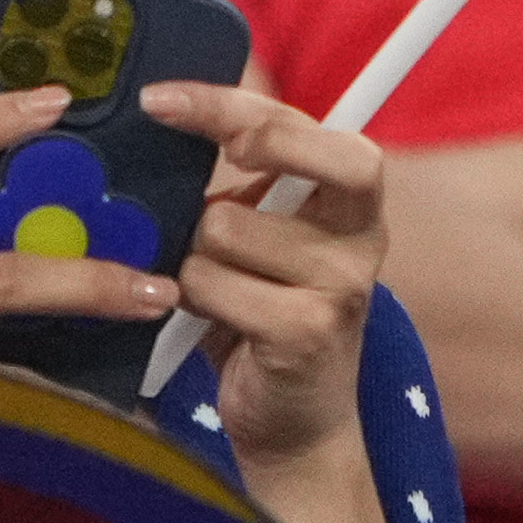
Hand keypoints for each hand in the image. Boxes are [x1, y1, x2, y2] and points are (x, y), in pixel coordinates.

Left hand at [141, 79, 385, 480]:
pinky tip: (207, 319)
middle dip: (243, 139)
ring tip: (211, 284)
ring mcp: (341, 285)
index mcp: (351, 199)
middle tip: (211, 162)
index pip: (300, 123)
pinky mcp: (307, 332)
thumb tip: (167, 116)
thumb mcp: (259, 235)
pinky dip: (191, 297)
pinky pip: (210, 283)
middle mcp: (362, 235)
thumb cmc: (262, 312)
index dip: (229, 102)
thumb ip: (241, 181)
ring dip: (195, 253)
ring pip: (225, 225)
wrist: (293, 422)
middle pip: (301, 151)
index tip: (160, 100)